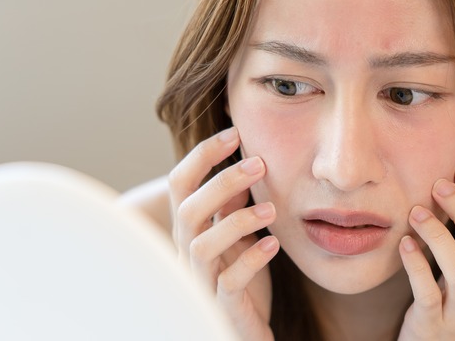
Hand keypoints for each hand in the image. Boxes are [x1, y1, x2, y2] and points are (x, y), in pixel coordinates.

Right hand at [169, 127, 278, 340]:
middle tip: (259, 163)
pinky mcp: (222, 306)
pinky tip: (274, 244)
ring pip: (202, 246)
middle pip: (188, 210)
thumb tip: (244, 165)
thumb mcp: (238, 236)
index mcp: (192, 229)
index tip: (234, 133)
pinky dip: (251, 260)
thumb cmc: (241, 280)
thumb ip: (234, 206)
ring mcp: (202, 281)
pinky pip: (228, 283)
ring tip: (272, 209)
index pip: (180, 183)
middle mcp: (189, 253)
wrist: (244, 330)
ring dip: (237, 221)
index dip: (202, 155)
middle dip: (221, 182)